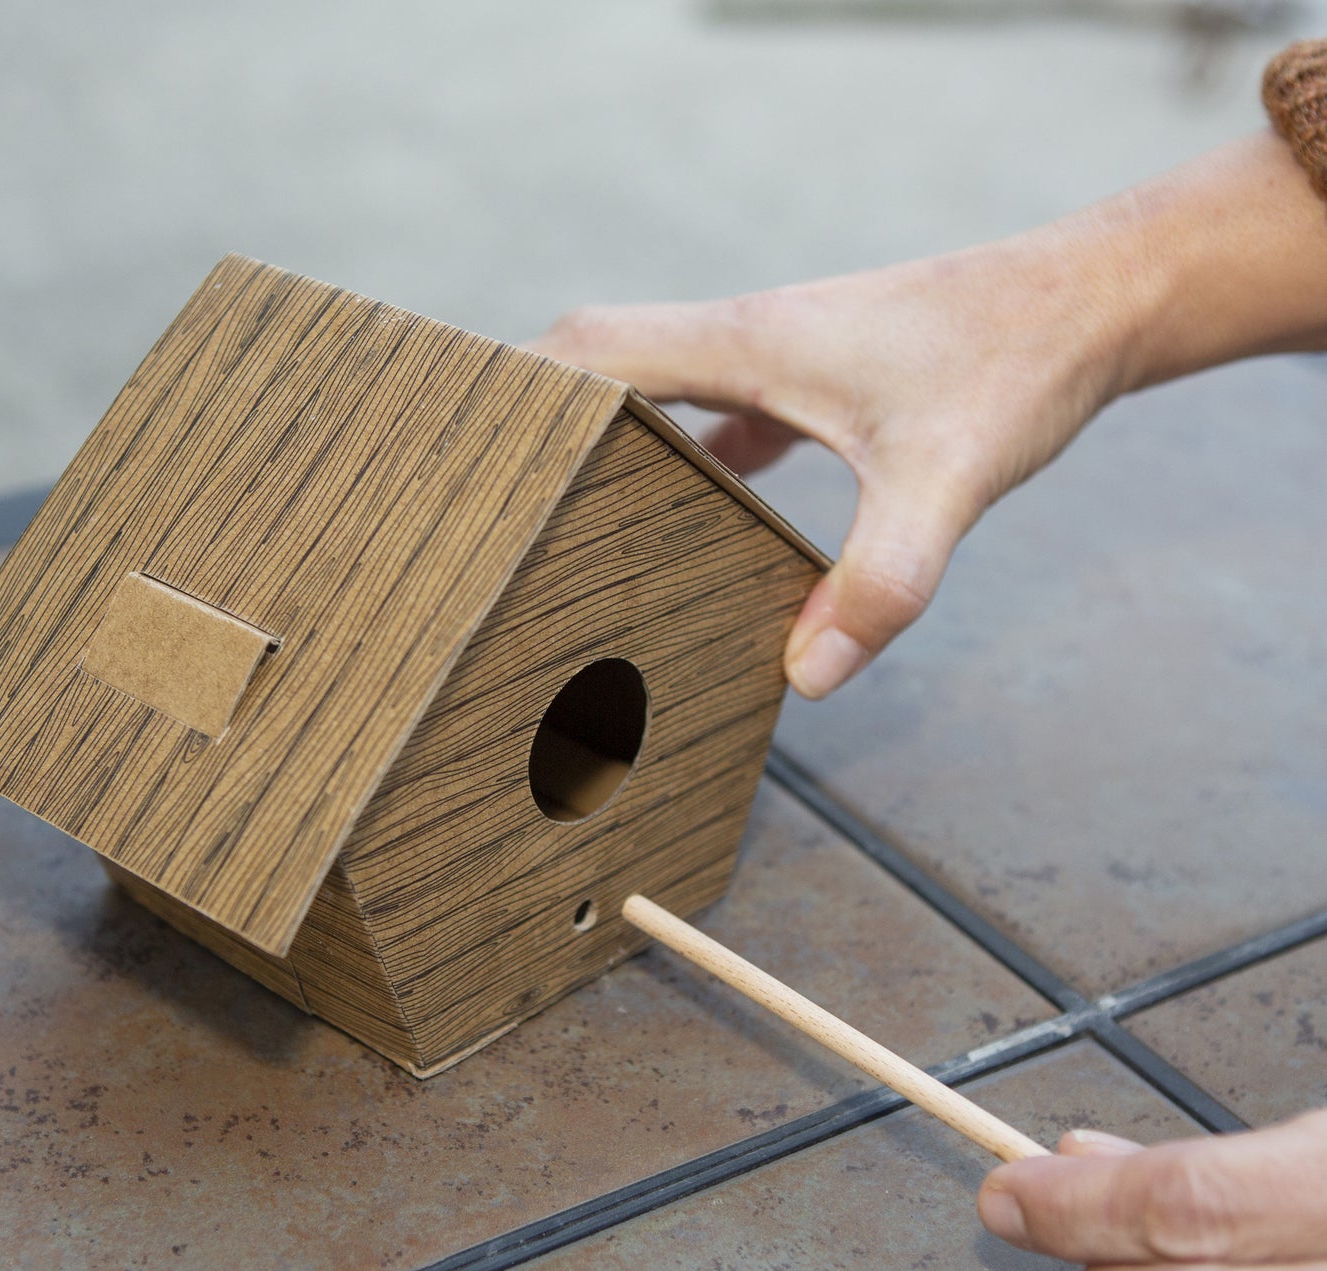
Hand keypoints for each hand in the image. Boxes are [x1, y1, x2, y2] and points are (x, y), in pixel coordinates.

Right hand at [529, 221, 1132, 697]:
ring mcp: (776, 356)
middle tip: (493, 501)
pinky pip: (716, 416)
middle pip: (603, 365)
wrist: (1089, 305)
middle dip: (542, 425)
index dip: (517, 393)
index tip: (467, 449)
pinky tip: (688, 517)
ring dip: (611, 441)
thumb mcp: (947, 483)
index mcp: (746, 342)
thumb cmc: (1016, 365)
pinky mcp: (809, 379)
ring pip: (658, 391)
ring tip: (561, 513)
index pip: (591, 348)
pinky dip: (686, 460)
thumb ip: (879, 582)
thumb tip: (804, 678)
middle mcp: (746, 339)